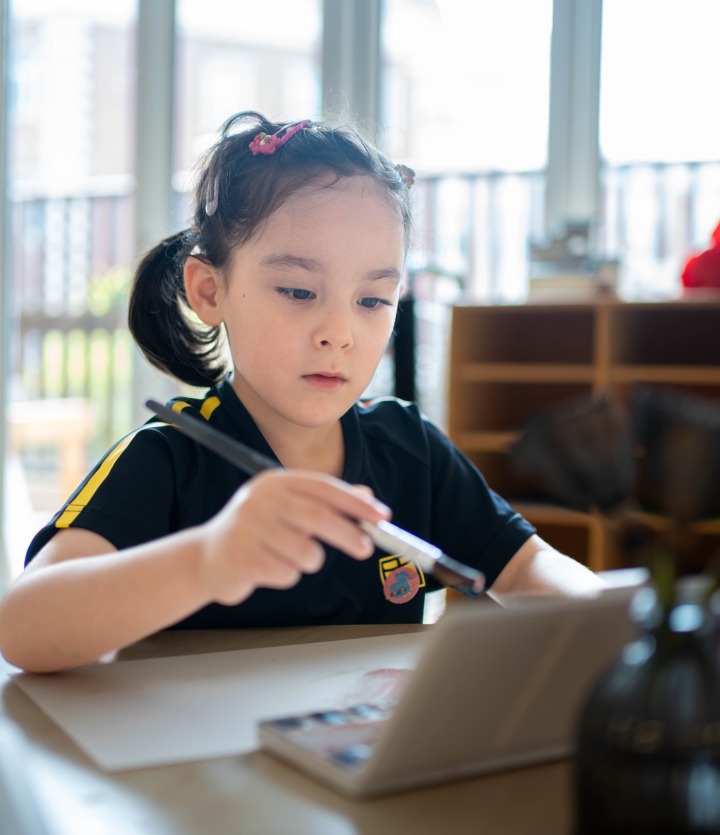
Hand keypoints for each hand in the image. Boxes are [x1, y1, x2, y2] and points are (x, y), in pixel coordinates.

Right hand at [198, 470, 390, 604]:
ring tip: (288, 557)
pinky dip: (286, 576)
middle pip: (318, 517)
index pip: (324, 488)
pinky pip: (287, 573)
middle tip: (366, 548)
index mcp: (275, 482)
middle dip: (349, 534)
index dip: (356, 502)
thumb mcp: (288, 509)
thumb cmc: (257, 532)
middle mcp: (260, 499)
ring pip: (306, 552)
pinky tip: (266, 569)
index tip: (382, 516)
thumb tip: (367, 496)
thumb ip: (325, 502)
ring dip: (309, 561)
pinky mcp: (242, 558)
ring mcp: (248, 528)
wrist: (207, 558)